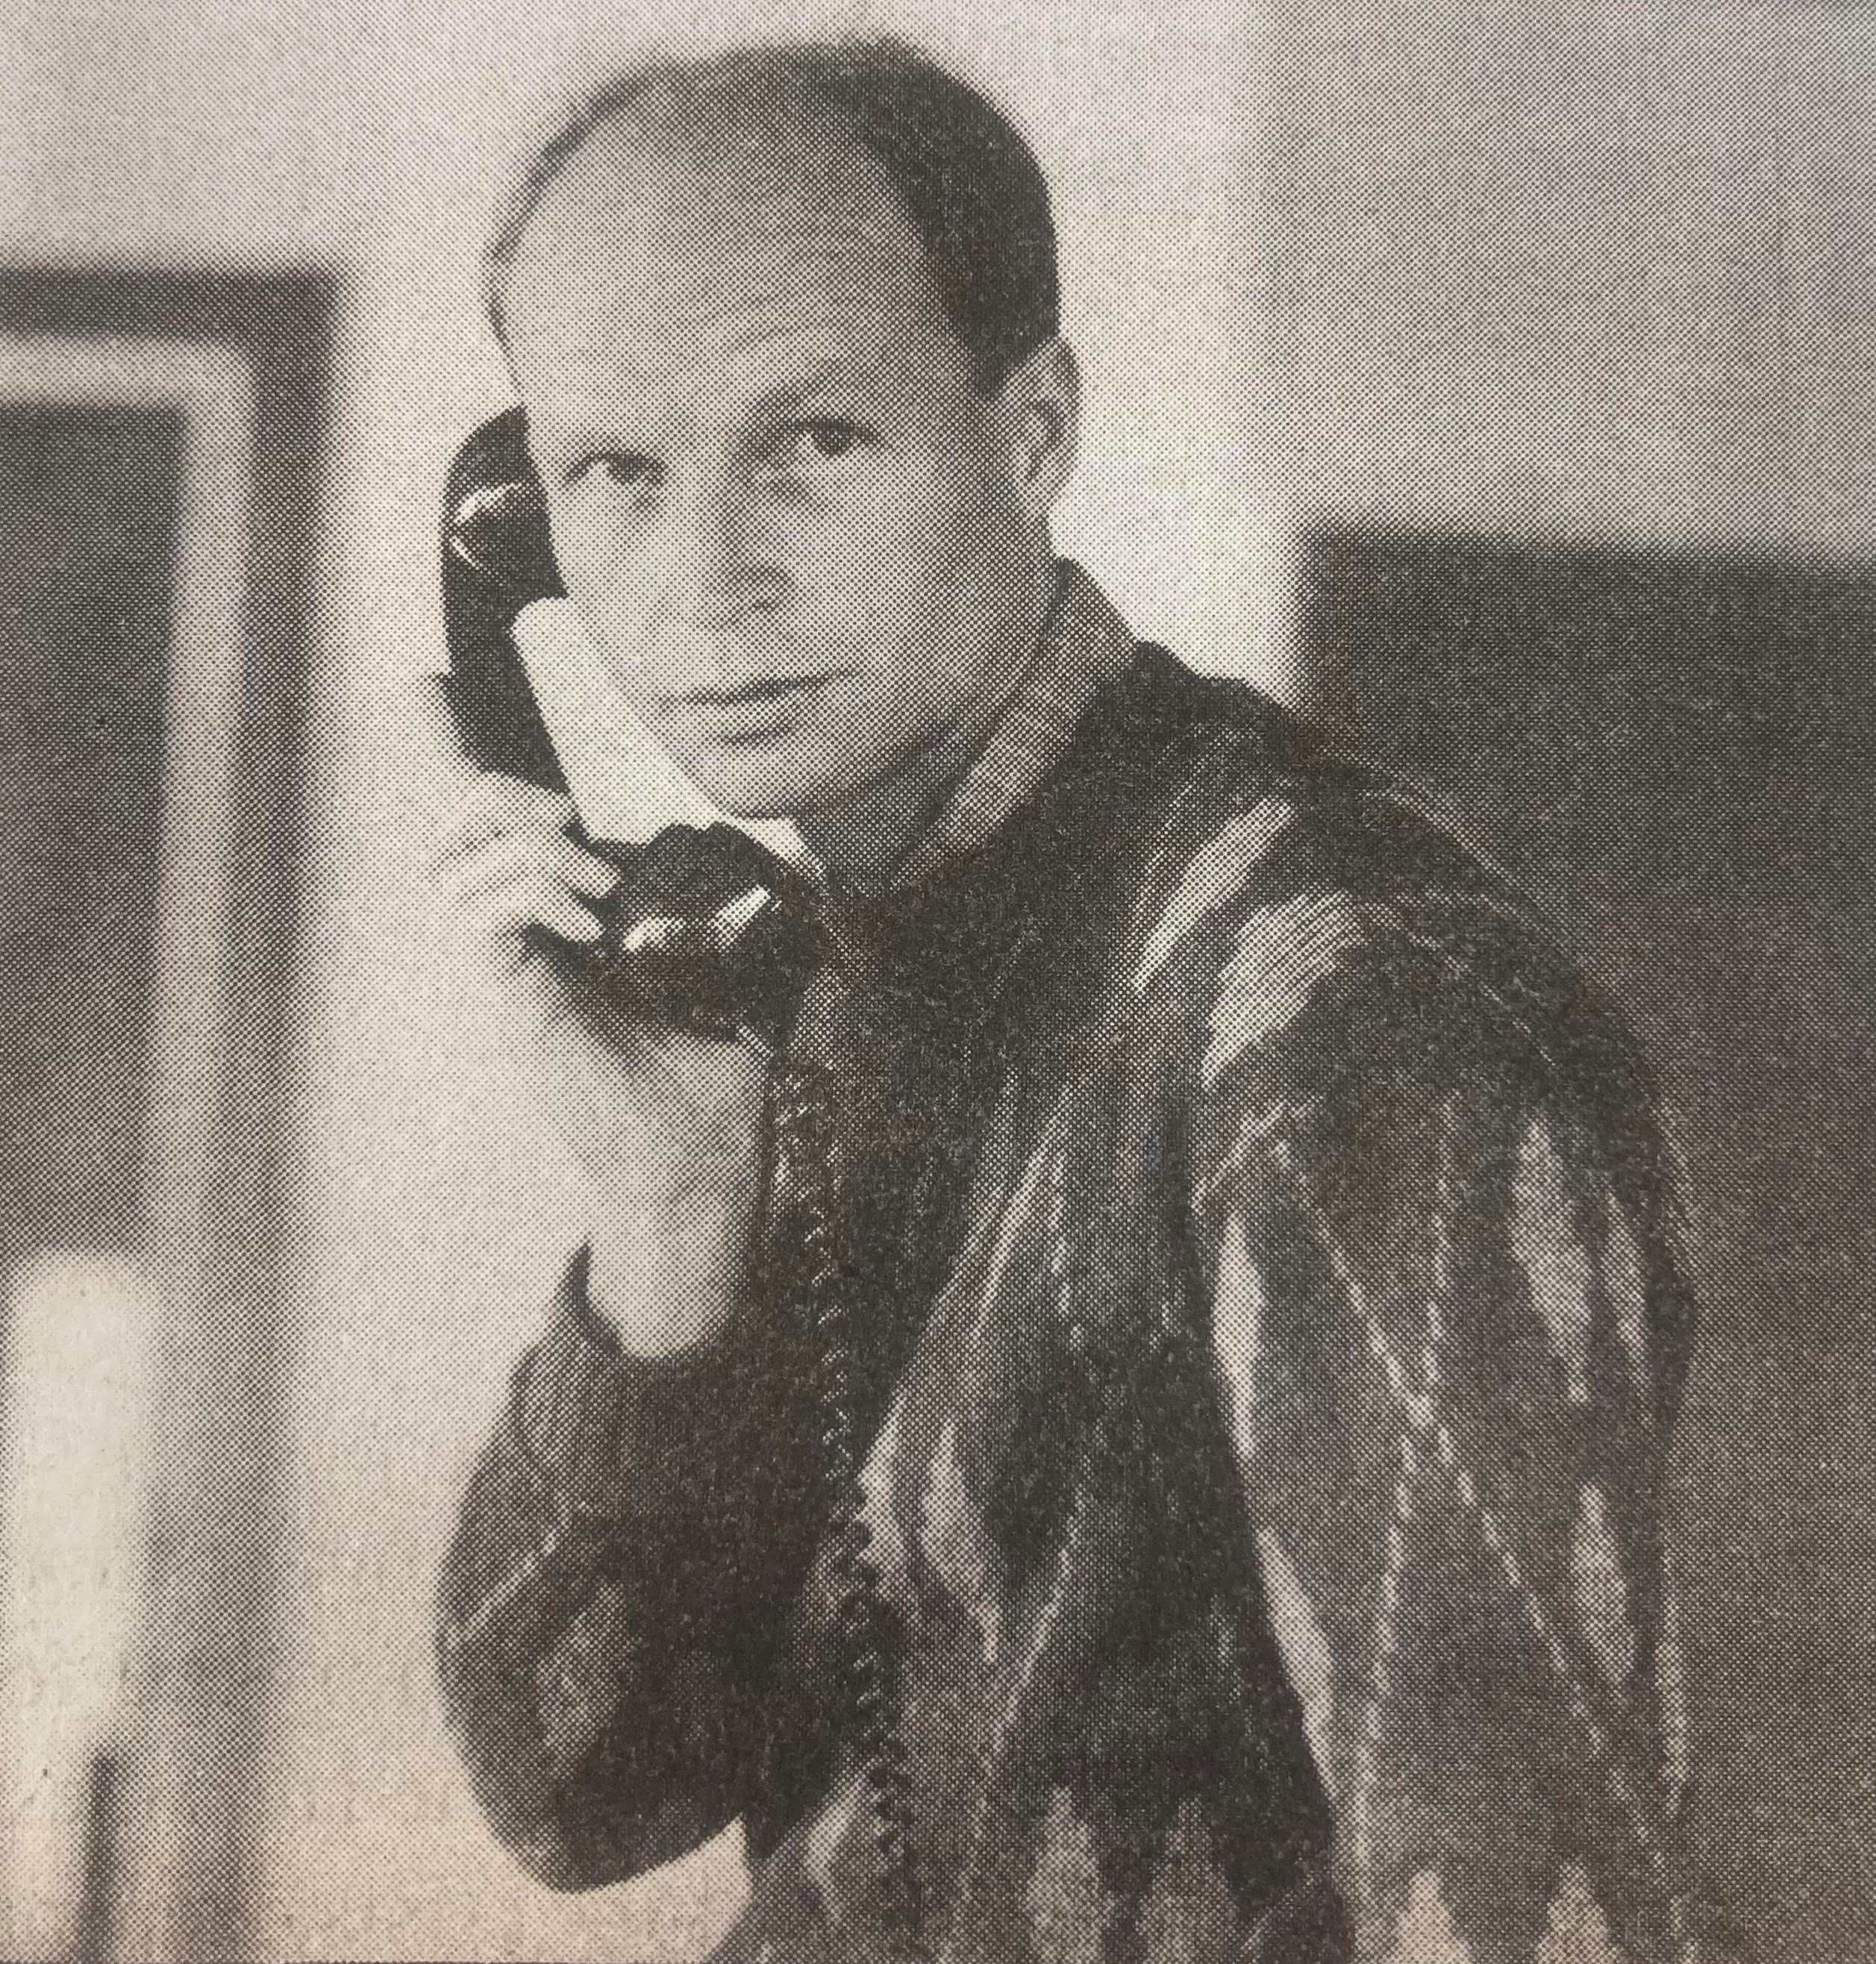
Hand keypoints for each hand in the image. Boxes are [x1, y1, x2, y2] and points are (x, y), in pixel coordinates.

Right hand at [426, 769, 767, 1356]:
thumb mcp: (737, 969)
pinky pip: (482, 924)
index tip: (575, 807)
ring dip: (524, 851)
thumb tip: (804, 856)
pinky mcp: (515, 1002)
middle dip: (496, 800)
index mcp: (564, 923)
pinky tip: (591, 928)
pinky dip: (531, 899)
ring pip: (454, 872)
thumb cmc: (712, 1071)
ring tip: (596, 884)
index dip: (511, 796)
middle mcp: (525, 940)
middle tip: (565, 817)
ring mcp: (514, 971)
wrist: (695, 1151)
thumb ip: (752, 909)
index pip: (493, 835)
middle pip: (450, 839)